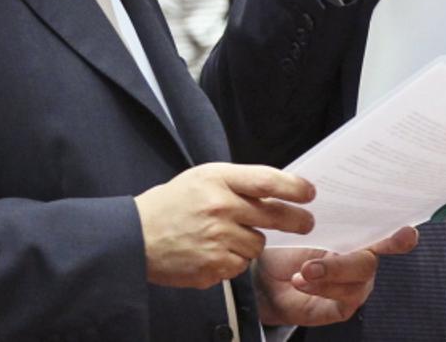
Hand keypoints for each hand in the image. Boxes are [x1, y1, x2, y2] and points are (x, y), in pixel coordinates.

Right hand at [134, 163, 315, 288]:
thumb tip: (277, 190)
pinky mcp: (214, 265)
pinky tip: (213, 252)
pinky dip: (233, 261)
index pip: (267, 180)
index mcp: (218, 179)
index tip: (309, 193)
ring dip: (250, 242)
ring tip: (224, 236)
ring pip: (258, 244)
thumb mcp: (203, 179)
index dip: (294, 187)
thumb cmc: (173, 205)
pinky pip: (241, 265)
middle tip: (307, 222)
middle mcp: (220, 207)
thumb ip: (237, 183)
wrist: (136, 236)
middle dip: (297, 220)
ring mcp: (218, 238)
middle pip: (274, 214)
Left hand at [254, 226, 418, 326]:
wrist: (263, 275)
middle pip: (370, 259)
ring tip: (303, 271)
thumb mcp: (297, 222)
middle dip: (346, 261)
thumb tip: (323, 194)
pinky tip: (301, 282)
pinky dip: (320, 289)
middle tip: (323, 259)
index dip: (399, 233)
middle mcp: (361, 257)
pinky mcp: (344, 305)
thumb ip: (319, 212)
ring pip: (357, 280)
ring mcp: (355, 283)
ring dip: (328, 274)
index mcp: (357, 232)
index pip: (386, 230)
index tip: (406, 233)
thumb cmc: (284, 244)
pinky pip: (343, 299)